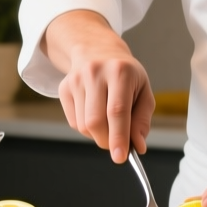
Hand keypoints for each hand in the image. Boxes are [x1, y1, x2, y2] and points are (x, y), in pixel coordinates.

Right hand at [43, 10, 153, 162]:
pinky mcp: (64, 88)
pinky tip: (94, 111)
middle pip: (96, 121)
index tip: (121, 157)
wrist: (97, 49)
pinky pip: (74, 122)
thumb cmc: (125, 73)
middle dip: (107, 141)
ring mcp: (76, 80)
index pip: (117, 111)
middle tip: (118, 145)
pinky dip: (86, 127)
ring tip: (108, 120)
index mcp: (120, 71)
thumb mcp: (143, 90)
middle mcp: (95, 73)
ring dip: (98, 134)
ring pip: (83, 125)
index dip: (119, 136)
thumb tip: (137, 146)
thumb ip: (142, 119)